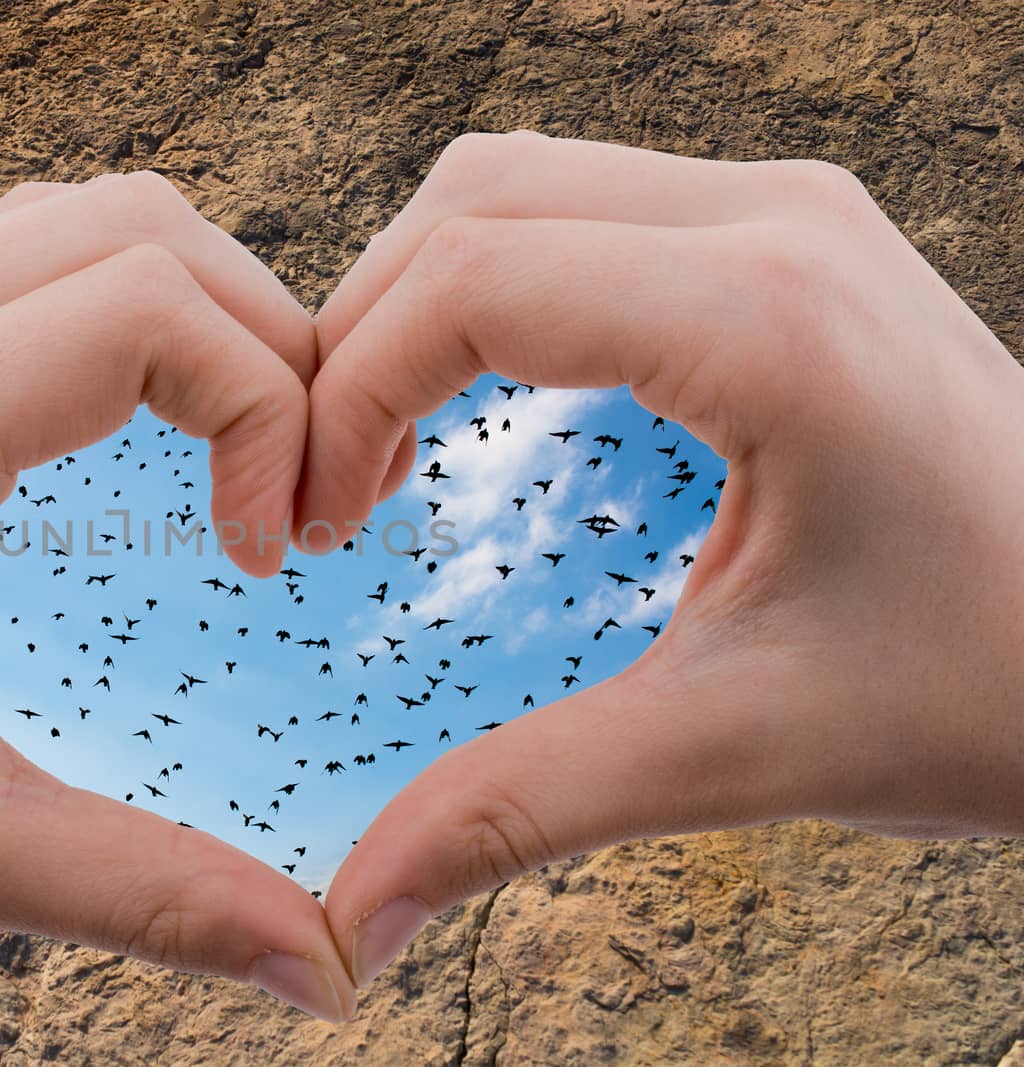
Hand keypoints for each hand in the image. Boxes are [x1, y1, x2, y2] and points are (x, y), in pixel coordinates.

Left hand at [0, 171, 357, 1020]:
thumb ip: (139, 895)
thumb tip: (322, 962)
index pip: (144, 312)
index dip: (266, 412)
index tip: (273, 553)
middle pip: (148, 236)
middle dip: (271, 350)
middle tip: (295, 499)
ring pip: (102, 219)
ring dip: (212, 313)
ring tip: (249, 449)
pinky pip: (45, 249)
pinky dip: (143, 306)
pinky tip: (154, 421)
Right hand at [297, 131, 1023, 987]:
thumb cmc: (990, 687)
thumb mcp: (738, 748)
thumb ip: (520, 811)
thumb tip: (353, 916)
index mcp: (768, 318)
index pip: (471, 282)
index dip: (346, 394)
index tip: (312, 524)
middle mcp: (778, 221)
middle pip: (472, 207)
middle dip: (362, 340)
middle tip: (330, 494)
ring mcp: (790, 213)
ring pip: (518, 187)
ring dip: (419, 303)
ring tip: (386, 446)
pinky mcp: (788, 240)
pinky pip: (582, 209)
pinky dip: (491, 290)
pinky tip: (480, 401)